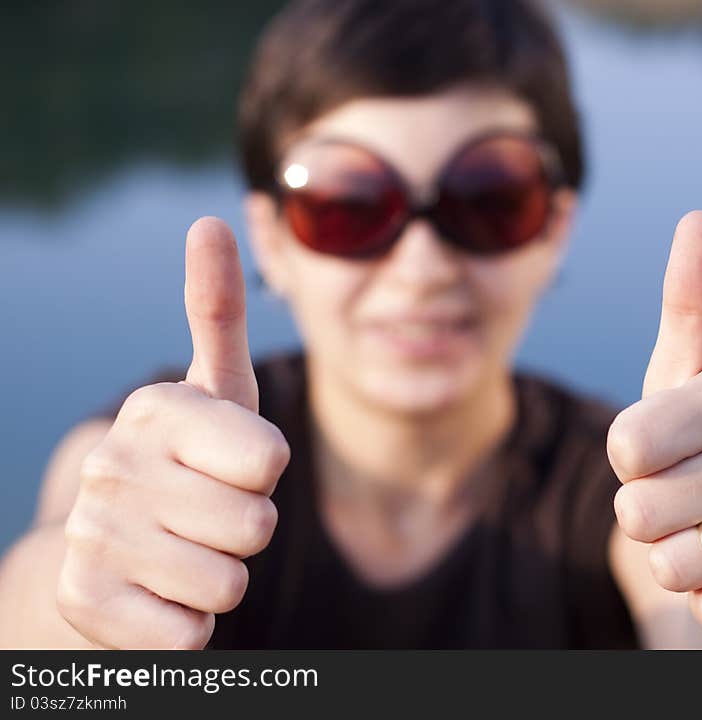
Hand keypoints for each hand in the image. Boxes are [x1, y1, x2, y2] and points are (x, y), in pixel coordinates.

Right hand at [57, 217, 289, 648]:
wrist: (112, 549)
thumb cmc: (191, 463)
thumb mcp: (216, 390)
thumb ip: (218, 311)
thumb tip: (209, 220)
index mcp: (160, 410)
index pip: (269, 460)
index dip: (265, 474)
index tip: (234, 465)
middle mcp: (114, 464)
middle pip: (255, 526)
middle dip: (246, 530)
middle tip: (208, 515)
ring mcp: (92, 535)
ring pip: (227, 584)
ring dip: (221, 578)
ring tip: (184, 552)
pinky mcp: (83, 601)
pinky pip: (189, 634)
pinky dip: (188, 624)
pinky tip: (158, 596)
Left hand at [607, 211, 701, 636]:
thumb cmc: (700, 449)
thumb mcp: (680, 378)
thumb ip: (686, 304)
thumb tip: (700, 217)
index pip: (623, 444)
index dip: (626, 464)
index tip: (655, 455)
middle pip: (639, 510)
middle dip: (644, 518)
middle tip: (680, 503)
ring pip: (673, 565)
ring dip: (673, 563)